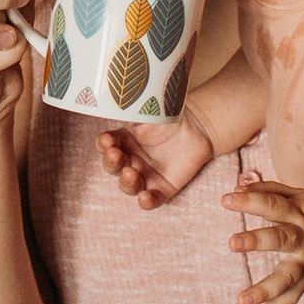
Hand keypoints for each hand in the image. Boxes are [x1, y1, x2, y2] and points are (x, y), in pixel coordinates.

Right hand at [98, 114, 217, 207]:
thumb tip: (119, 103)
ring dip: (126, 182)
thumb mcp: (150, 110)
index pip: (106, 145)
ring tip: (131, 173)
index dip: (103, 144)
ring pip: (128, 185)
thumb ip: (133, 109)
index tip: (107, 141)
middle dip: (112, 163)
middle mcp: (131, 160)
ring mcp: (146, 175)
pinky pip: (152, 199)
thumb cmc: (171, 116)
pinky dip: (146, 201)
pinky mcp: (163, 188)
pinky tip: (145, 197)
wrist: (199, 127)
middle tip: (115, 155)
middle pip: (113, 167)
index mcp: (123, 140)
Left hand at [224, 178, 303, 303]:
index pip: (272, 205)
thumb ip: (268, 190)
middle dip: (257, 241)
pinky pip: (289, 300)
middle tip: (232, 243)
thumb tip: (235, 187)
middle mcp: (302, 239)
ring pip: (286, 278)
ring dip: (264, 290)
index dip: (249, 201)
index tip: (225, 199)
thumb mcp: (297, 196)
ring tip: (241, 301)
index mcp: (298, 213)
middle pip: (280, 239)